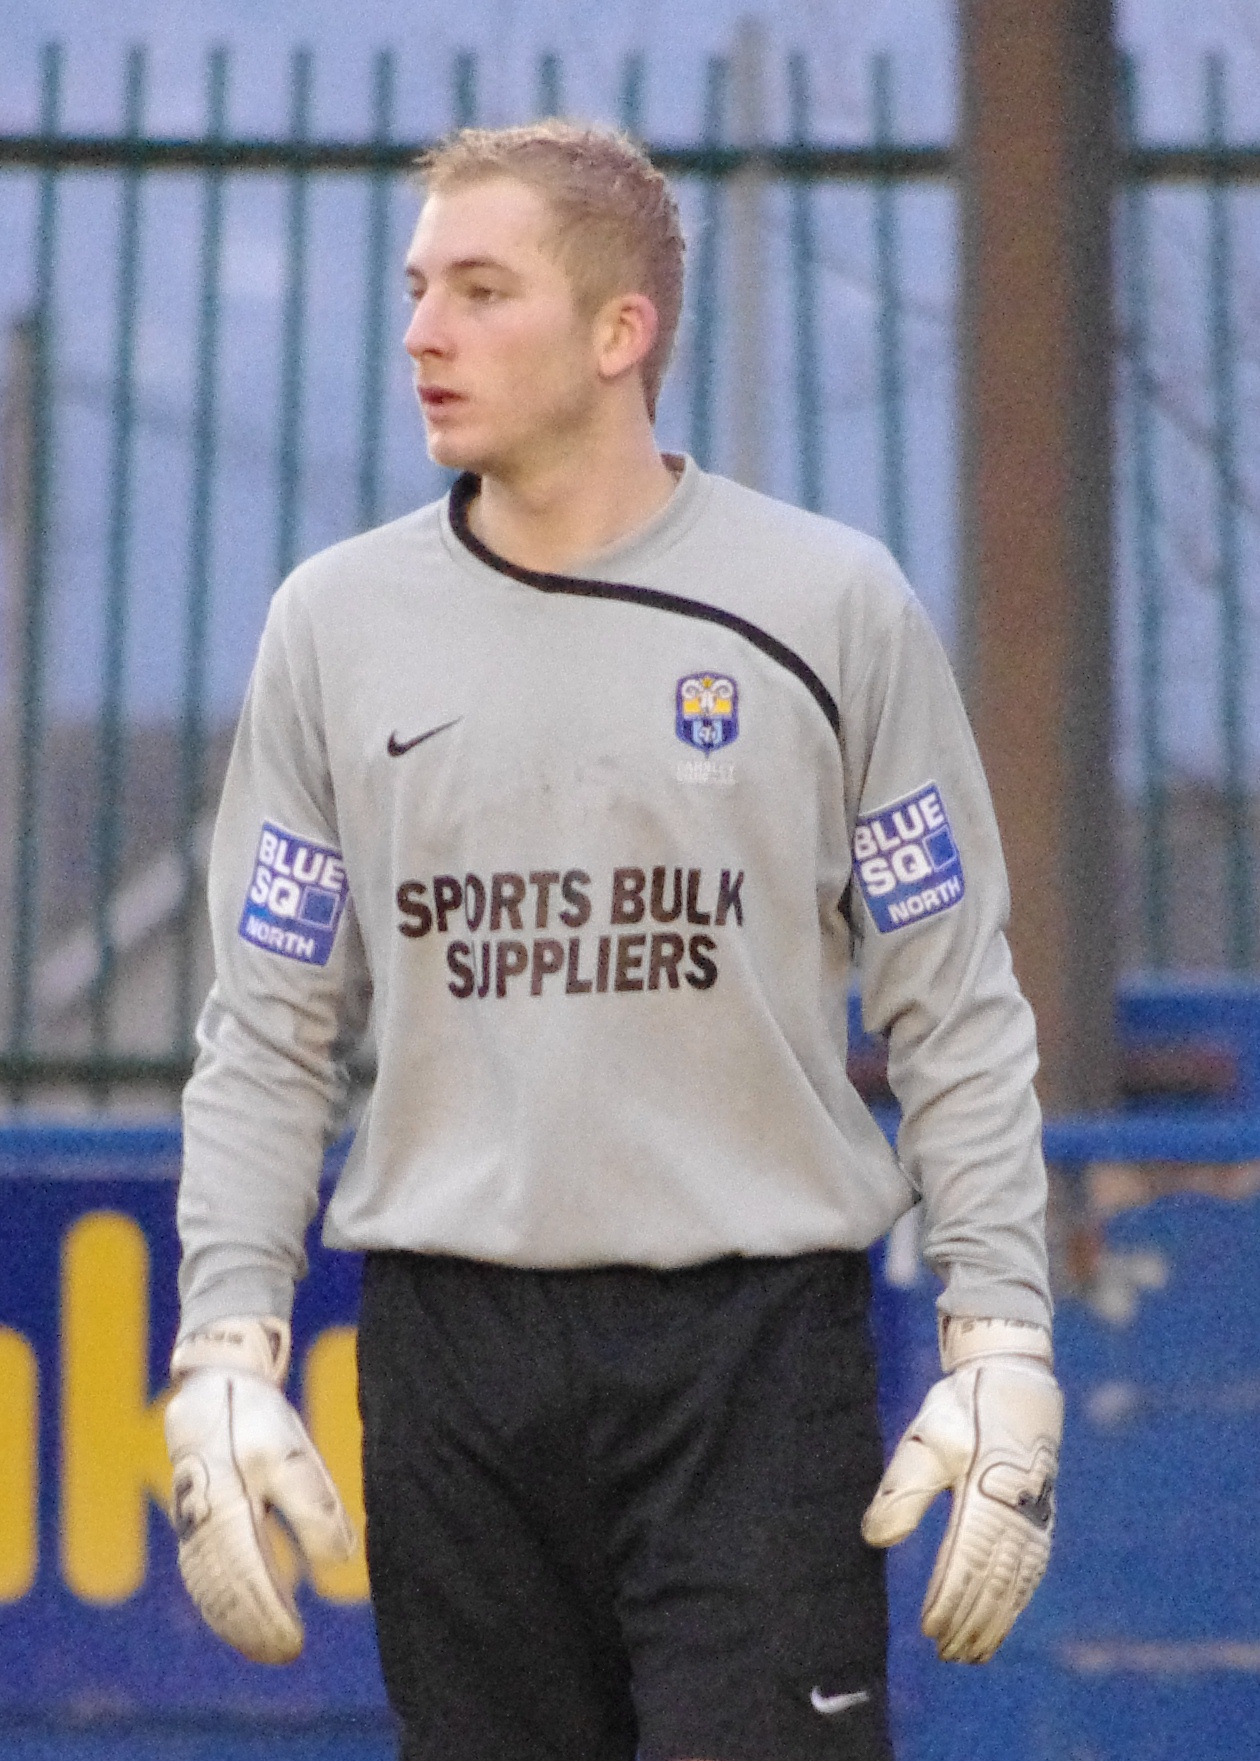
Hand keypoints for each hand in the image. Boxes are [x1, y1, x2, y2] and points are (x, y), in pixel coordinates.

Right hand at [165, 1317, 354, 1664]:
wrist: (217, 1384)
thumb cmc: (255, 1417)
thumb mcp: (290, 1452)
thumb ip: (313, 1506)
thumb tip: (340, 1560)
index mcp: (223, 1505)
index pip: (245, 1576)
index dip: (268, 1614)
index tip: (293, 1642)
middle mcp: (201, 1522)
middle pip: (224, 1591)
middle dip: (254, 1626)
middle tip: (288, 1653)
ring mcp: (192, 1524)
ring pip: (210, 1588)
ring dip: (236, 1621)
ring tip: (270, 1647)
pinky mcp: (195, 1521)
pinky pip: (201, 1576)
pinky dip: (219, 1604)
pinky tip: (242, 1620)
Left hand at [861, 1317, 1061, 1663]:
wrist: (1015, 1378)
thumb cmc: (963, 1407)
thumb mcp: (926, 1439)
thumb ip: (902, 1490)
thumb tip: (874, 1539)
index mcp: (985, 1495)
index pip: (965, 1564)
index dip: (949, 1601)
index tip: (930, 1630)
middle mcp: (1016, 1512)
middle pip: (992, 1582)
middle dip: (970, 1622)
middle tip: (947, 1654)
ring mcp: (1035, 1516)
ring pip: (1015, 1582)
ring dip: (995, 1620)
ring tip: (973, 1652)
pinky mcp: (1043, 1515)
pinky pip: (1032, 1569)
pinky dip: (1018, 1600)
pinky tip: (1006, 1617)